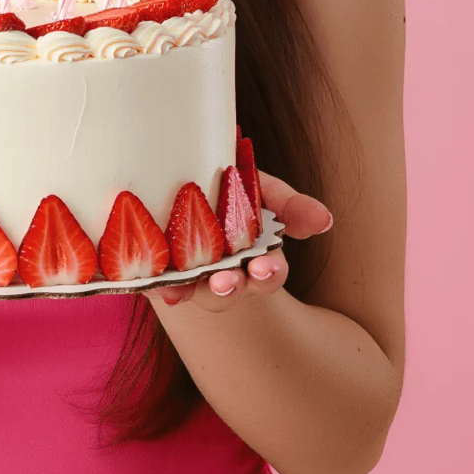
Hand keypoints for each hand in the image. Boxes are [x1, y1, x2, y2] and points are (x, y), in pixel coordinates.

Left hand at [146, 170, 331, 310]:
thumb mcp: (262, 190)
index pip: (267, 274)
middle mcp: (223, 274)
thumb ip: (290, 205)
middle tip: (227, 282)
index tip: (264, 266)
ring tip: (179, 290)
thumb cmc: (229, 189)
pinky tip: (147, 283)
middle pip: (230, 291)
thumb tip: (325, 220)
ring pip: (192, 291)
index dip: (267, 273)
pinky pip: (154, 283)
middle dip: (229, 289)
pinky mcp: (156, 272)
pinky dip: (152, 285)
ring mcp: (189, 275)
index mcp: (253, 258)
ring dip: (188, 291)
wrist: (177, 182)